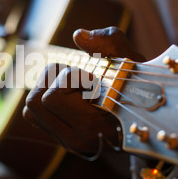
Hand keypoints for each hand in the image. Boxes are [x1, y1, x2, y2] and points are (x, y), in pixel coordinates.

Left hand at [23, 27, 145, 157]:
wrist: (147, 124)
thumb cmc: (141, 91)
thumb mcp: (134, 63)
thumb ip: (111, 44)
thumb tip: (79, 36)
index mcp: (94, 127)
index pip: (52, 97)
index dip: (71, 78)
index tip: (94, 79)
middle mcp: (77, 141)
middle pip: (36, 100)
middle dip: (56, 80)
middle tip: (82, 80)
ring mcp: (66, 143)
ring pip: (29, 107)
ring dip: (48, 88)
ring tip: (74, 87)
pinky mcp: (58, 138)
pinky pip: (31, 114)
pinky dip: (44, 98)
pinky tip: (67, 96)